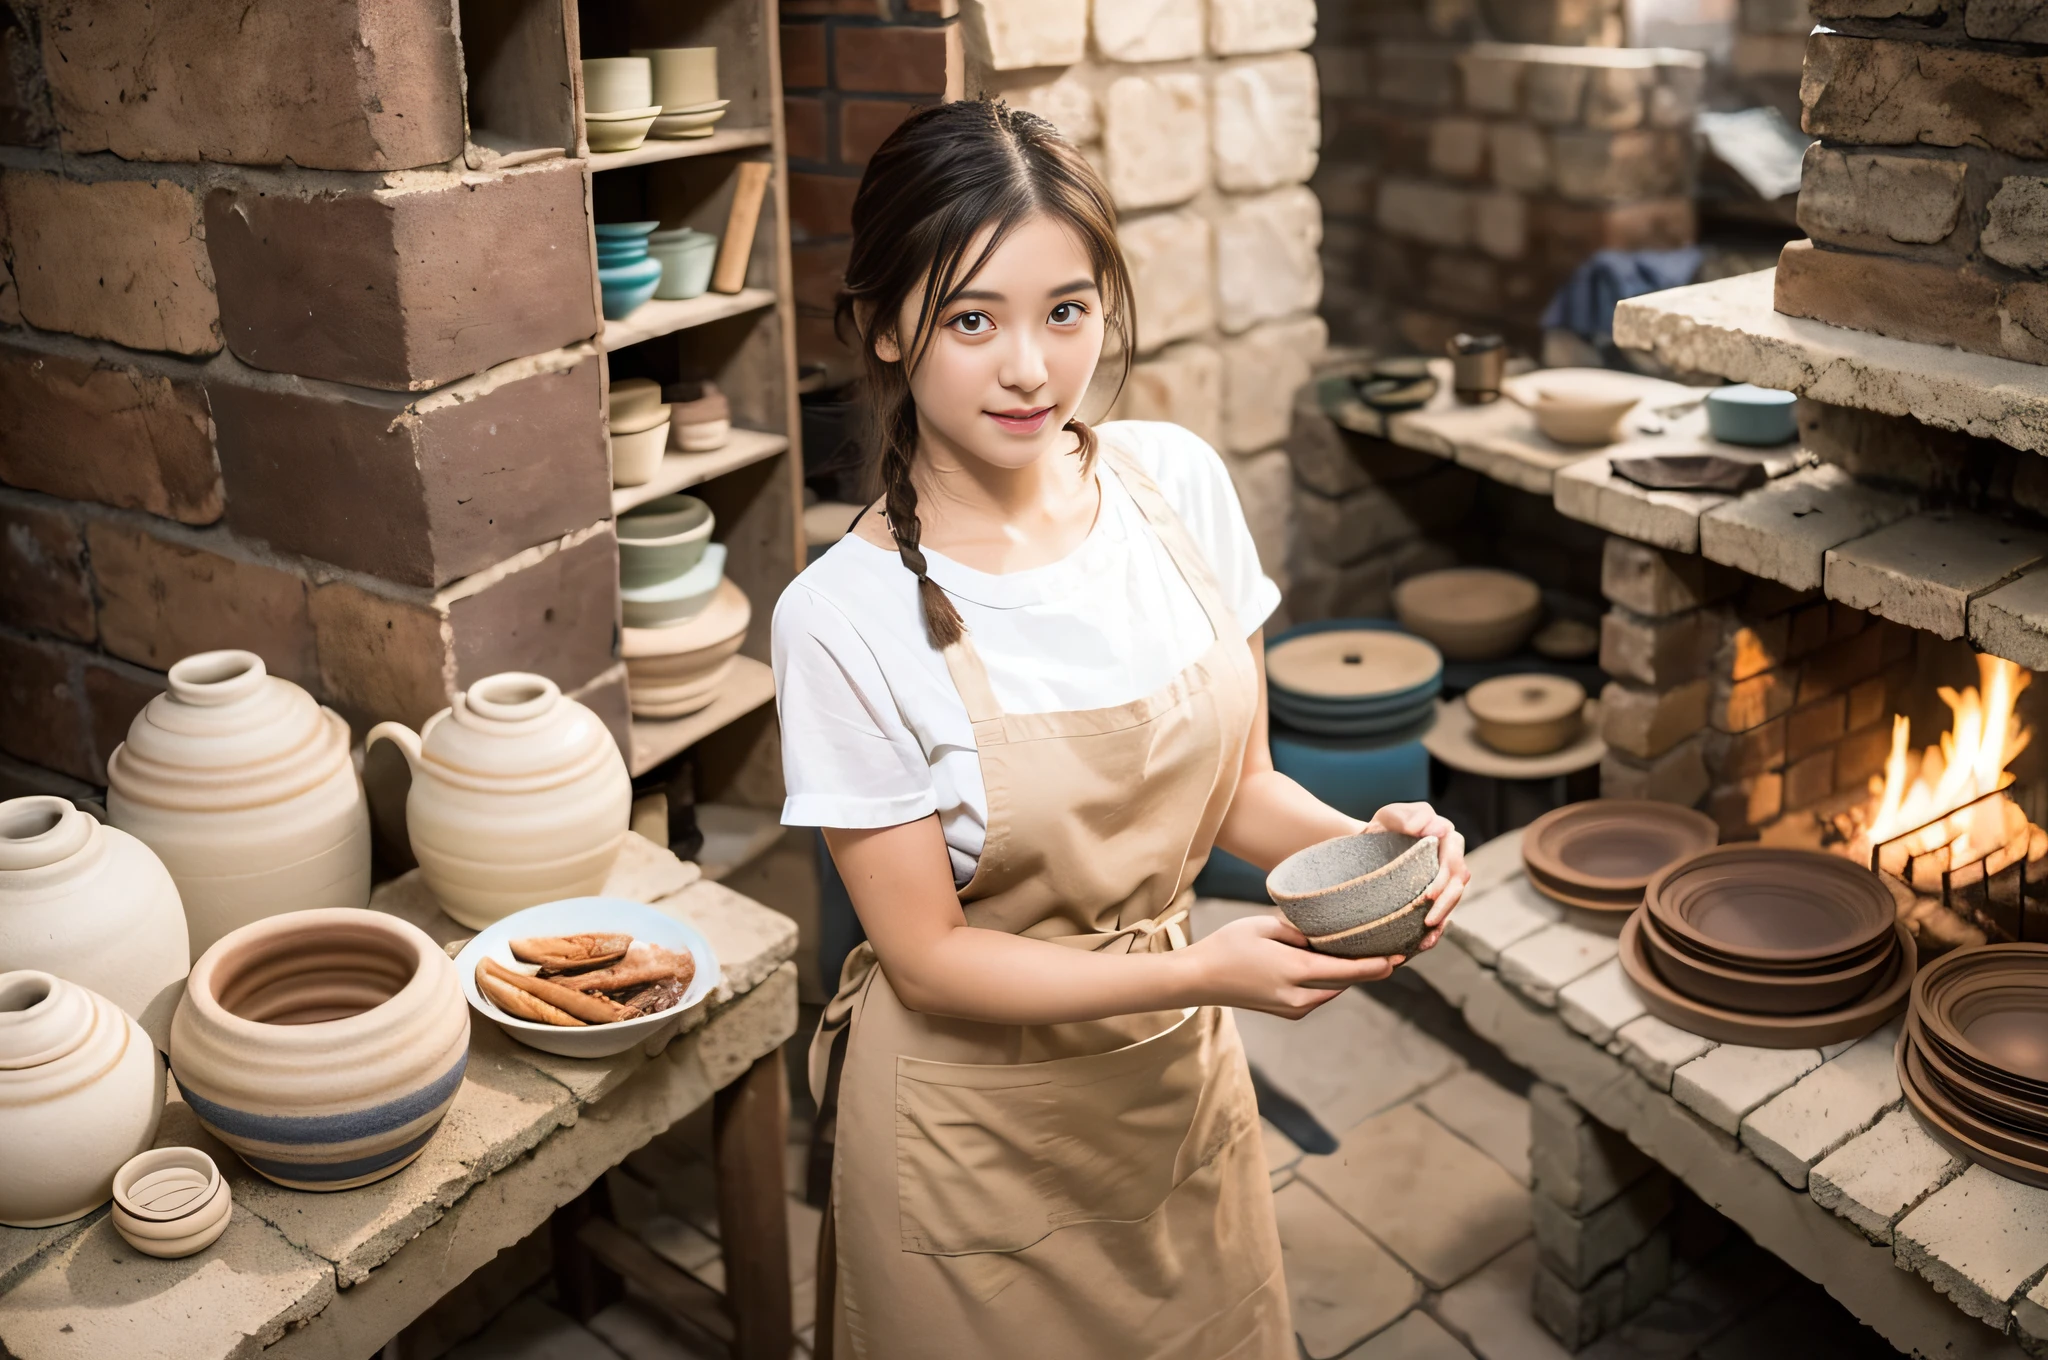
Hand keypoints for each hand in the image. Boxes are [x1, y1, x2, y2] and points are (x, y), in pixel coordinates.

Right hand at [1179, 913, 1399, 1018]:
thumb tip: (1325, 938)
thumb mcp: (1264, 926)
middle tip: (1397, 952)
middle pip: (1346, 982)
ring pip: (1335, 990)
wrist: (1200, 979)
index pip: (1346, 970)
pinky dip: (1334, 982)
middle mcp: (1299, 996)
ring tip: (1375, 956)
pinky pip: (1321, 995)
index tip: (1400, 957)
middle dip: (1372, 969)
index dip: (1376, 965)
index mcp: (1294, 971)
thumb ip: (1299, 933)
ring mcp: (1294, 1008)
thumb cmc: (1229, 945)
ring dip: (1352, 975)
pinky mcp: (1289, 1011)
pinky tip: (1340, 965)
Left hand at [1367, 802, 1469, 953]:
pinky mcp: (1435, 897)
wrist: (1366, 845)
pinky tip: (1424, 944)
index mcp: (1446, 838)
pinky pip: (1442, 916)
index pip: (1455, 860)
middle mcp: (1451, 859)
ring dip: (1442, 919)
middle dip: (1445, 904)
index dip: (1444, 880)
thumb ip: (1411, 816)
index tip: (1427, 896)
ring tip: (1426, 935)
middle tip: (1427, 920)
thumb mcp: (1390, 816)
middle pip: (1458, 885)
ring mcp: (1444, 880)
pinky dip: (1435, 932)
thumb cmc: (1382, 828)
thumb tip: (1437, 828)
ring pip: (1453, 902)